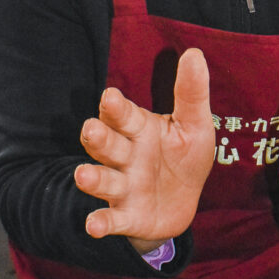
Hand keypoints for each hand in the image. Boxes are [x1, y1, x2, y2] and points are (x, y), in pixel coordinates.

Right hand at [74, 47, 214, 251]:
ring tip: (83, 175)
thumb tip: (194, 53)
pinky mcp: (126, 216)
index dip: (116, 107)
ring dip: (92, 178)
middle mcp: (125, 156)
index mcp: (140, 130)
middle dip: (98, 137)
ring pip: (104, 180)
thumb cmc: (184, 157)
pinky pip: (111, 220)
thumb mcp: (195, 125)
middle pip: (107, 144)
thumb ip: (191, 93)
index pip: (124, 116)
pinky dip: (100, 223)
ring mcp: (123, 187)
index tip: (111, 97)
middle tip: (90, 129)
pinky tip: (93, 226)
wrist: (183, 203)